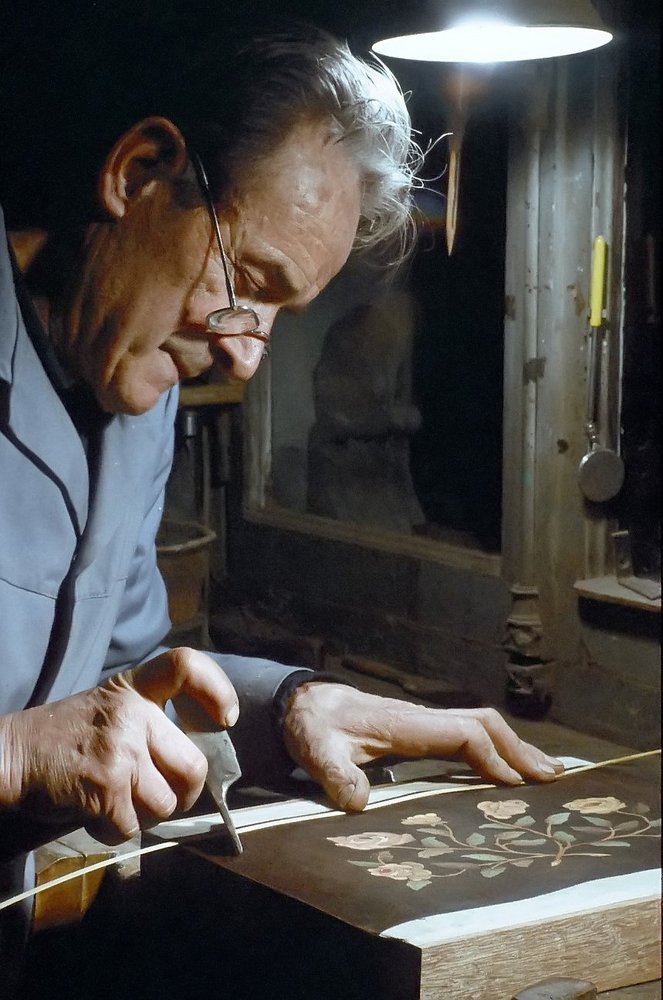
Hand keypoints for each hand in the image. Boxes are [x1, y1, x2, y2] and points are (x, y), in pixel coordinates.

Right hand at [0, 647, 237, 842]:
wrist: (10, 755)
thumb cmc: (65, 739)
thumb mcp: (110, 710)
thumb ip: (150, 726)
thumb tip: (196, 768)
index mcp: (135, 688)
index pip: (186, 666)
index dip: (216, 689)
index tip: (225, 718)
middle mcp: (134, 713)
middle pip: (193, 766)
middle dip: (182, 794)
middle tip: (160, 797)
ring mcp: (122, 748)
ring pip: (166, 804)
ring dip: (145, 816)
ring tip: (117, 802)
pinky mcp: (107, 785)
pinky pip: (133, 827)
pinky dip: (114, 831)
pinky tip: (94, 813)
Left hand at [282, 683, 563, 811]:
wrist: (305, 706)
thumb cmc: (314, 729)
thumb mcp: (317, 753)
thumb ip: (335, 775)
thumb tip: (359, 801)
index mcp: (406, 724)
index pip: (462, 733)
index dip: (492, 756)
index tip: (516, 784)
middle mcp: (422, 718)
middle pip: (483, 723)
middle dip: (520, 748)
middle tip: (554, 777)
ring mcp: (423, 722)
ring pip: (479, 725)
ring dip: (514, 746)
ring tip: (547, 772)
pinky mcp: (420, 730)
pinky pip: (467, 734)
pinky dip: (495, 748)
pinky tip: (505, 768)